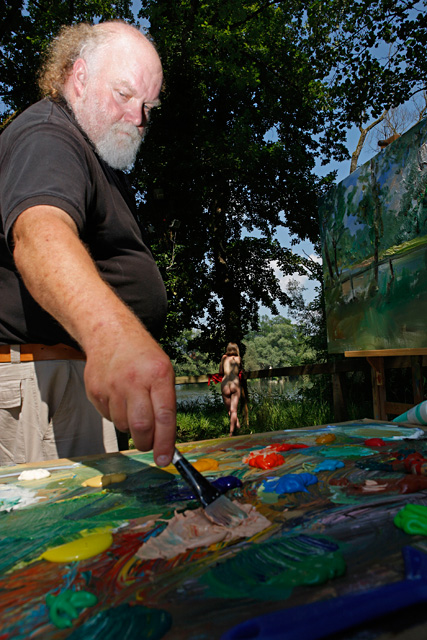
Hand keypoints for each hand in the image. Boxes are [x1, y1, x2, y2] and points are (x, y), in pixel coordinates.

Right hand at [83, 327, 175, 466]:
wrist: (110, 334)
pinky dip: (117, 416)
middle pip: (141, 427)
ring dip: (131, 427)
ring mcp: (112, 386)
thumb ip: (165, 401)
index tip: (165, 460)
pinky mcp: (95, 391)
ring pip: (123, 425)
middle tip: (149, 444)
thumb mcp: (164, 370)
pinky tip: (119, 399)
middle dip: (147, 443)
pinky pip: (108, 417)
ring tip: (133, 408)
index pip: (164, 416)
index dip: (165, 442)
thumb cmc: (142, 356)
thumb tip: (166, 438)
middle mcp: (134, 381)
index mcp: (158, 375)